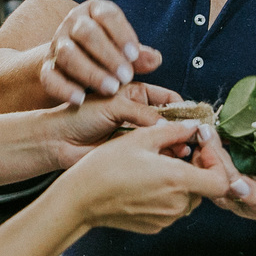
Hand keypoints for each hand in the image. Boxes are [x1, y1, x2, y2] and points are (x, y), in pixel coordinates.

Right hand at [41, 0, 162, 105]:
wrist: (71, 61)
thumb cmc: (106, 51)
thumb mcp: (123, 48)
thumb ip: (138, 55)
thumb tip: (155, 59)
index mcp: (94, 10)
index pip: (107, 15)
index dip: (121, 34)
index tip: (134, 55)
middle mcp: (73, 23)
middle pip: (86, 33)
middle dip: (107, 55)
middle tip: (126, 77)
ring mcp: (57, 44)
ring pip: (68, 54)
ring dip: (90, 72)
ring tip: (111, 89)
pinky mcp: (47, 67)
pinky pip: (50, 76)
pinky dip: (64, 89)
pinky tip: (81, 100)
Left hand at [50, 82, 183, 168]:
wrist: (58, 141)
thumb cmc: (79, 116)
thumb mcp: (114, 106)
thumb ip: (143, 113)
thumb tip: (172, 124)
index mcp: (136, 94)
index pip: (169, 99)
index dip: (183, 108)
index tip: (196, 119)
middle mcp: (140, 113)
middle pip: (171, 121)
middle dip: (183, 129)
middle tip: (194, 139)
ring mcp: (137, 134)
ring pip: (165, 139)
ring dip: (176, 145)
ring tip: (184, 151)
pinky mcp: (132, 153)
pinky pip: (155, 155)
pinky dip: (165, 158)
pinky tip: (171, 160)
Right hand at [65, 120, 230, 234]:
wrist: (81, 199)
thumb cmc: (106, 166)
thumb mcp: (140, 138)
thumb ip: (174, 131)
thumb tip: (193, 127)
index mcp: (177, 180)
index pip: (221, 181)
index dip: (216, 163)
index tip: (200, 149)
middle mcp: (176, 204)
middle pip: (206, 188)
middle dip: (198, 168)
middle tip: (180, 151)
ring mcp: (166, 218)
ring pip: (189, 198)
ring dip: (183, 181)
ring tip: (161, 165)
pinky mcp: (155, 226)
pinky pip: (172, 208)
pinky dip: (168, 194)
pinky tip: (147, 181)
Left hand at [203, 127, 255, 223]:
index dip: (249, 195)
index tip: (238, 185)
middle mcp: (247, 205)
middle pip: (227, 186)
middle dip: (216, 162)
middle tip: (207, 135)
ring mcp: (230, 197)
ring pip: (211, 181)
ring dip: (203, 157)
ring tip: (201, 131)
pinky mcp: (220, 186)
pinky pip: (205, 172)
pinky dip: (200, 154)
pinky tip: (198, 134)